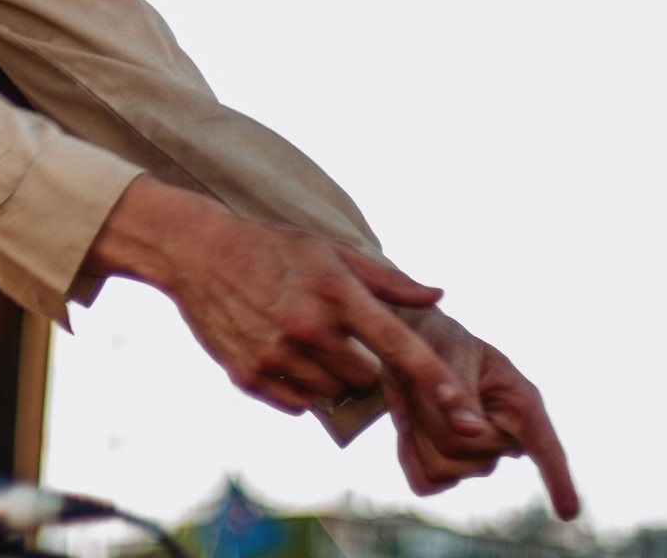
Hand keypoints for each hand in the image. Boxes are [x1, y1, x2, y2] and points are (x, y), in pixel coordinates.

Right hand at [82, 177, 482, 429]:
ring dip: (330, 378)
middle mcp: (309, 329)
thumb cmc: (273, 248)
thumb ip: (388, 281)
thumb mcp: (331, 252)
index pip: (399, 347)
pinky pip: (298, 405)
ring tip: (305, 342)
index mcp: (336, 295)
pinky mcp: (249, 376)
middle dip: (363, 364)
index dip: (437, 383)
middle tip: (338, 335)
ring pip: (332, 394)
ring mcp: (277, 356)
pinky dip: (299, 389)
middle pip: (367, 379)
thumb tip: (438, 294)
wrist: (198, 252)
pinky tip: (282, 353)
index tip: (468, 418)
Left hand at [383, 308, 579, 519]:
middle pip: (474, 458)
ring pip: (443, 470)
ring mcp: (475, 456)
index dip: (558, 479)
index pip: (546, 447)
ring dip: (420, 435)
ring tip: (417, 400)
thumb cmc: (442, 340)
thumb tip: (471, 430)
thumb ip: (461, 388)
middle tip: (426, 386)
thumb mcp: (452, 350)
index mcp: (520, 404)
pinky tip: (406, 431)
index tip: (569, 512)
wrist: (411, 345)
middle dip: (440, 422)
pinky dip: (409, 457)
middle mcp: (502, 437)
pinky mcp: (444, 466)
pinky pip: (425, 483)